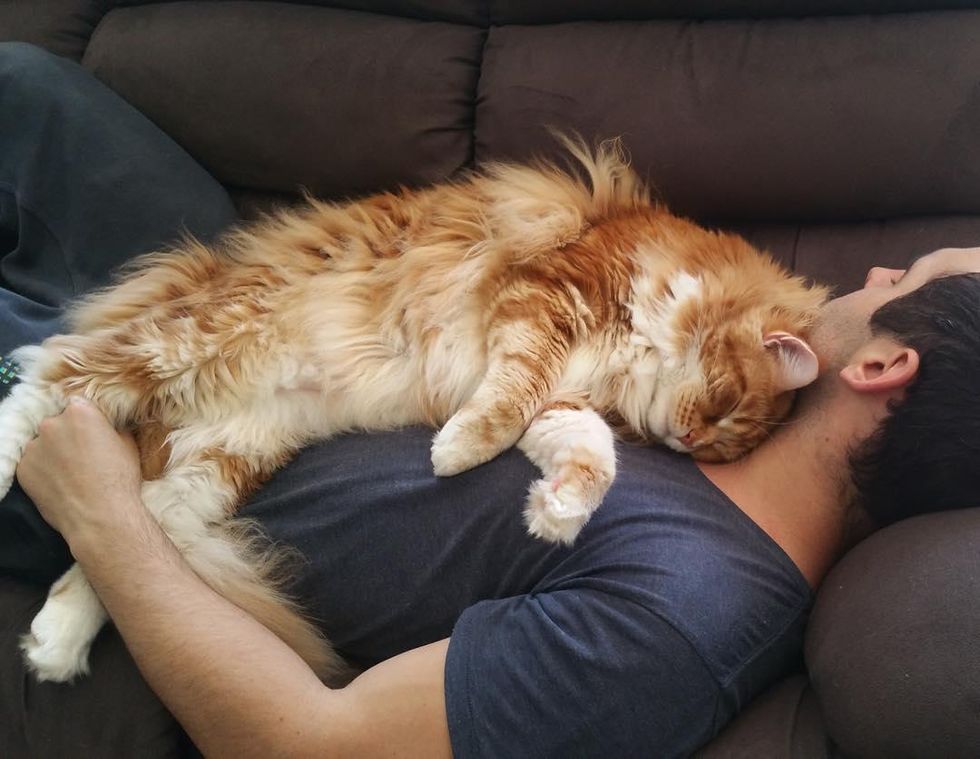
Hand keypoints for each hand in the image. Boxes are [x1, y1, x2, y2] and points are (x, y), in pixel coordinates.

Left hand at [16, 396, 142, 543]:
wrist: (100, 515)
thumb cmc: (119, 479)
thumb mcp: (128, 445)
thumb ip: (114, 428)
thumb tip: (110, 426)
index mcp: (80, 412)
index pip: (79, 405)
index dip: (88, 419)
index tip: (93, 433)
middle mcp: (52, 424)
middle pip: (58, 423)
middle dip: (68, 435)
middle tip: (83, 455)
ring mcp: (34, 446)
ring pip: (43, 444)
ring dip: (53, 452)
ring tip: (70, 472)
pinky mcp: (22, 468)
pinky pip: (33, 463)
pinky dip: (43, 470)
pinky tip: (60, 483)